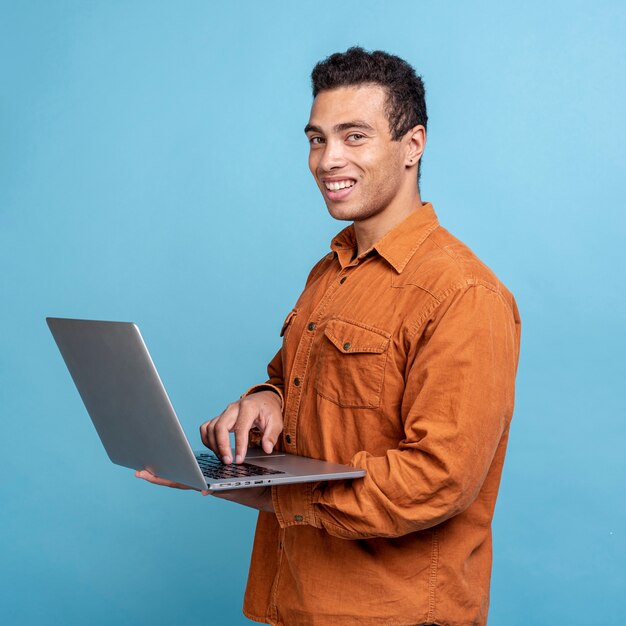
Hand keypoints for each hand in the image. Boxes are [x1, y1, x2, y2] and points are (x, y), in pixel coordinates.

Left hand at [135, 469, 273, 511]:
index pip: (180, 482)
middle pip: (177, 479)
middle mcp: (204, 484)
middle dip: (158, 475)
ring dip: (168, 470)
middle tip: (137, 471)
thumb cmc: (255, 488)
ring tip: (151, 464)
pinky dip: (182, 466)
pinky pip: (194, 470)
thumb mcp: (240, 487)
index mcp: (208, 485)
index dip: (162, 479)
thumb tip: (203, 491)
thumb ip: (222, 488)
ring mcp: (208, 479)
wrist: (268, 491)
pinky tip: (176, 460)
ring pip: (183, 475)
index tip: (145, 474)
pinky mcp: (213, 475)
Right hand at [200, 390, 282, 463]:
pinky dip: (207, 439)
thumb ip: (272, 435)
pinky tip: (215, 449)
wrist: (263, 399)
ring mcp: (225, 412)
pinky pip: (206, 428)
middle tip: (228, 462)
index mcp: (249, 407)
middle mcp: (234, 408)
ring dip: (214, 445)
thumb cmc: (269, 410)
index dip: (239, 445)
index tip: (239, 459)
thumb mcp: (277, 421)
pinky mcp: (219, 417)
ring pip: (211, 428)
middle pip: (220, 426)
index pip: (240, 427)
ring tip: (223, 459)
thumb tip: (267, 449)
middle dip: (222, 446)